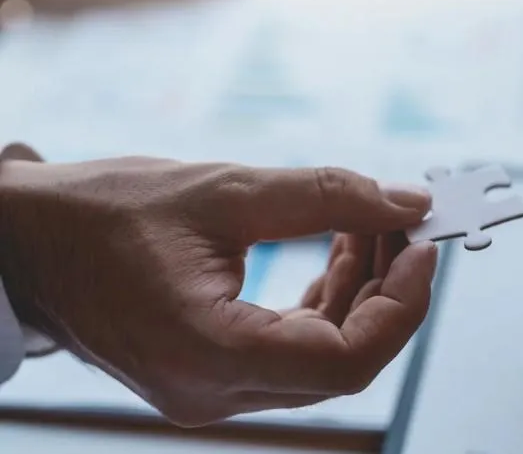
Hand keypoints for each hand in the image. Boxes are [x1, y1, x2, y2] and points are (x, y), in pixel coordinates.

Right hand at [0, 148, 434, 425]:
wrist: (27, 241)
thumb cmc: (104, 211)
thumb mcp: (225, 189)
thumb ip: (325, 196)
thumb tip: (408, 202)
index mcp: (208, 354)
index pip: (345, 362)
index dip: (401, 306)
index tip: (424, 245)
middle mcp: (212, 391)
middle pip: (342, 363)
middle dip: (388, 291)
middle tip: (404, 223)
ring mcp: (210, 390)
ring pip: (323, 359)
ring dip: (361, 293)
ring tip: (371, 224)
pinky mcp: (210, 373)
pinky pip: (293, 350)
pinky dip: (327, 304)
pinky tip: (338, 251)